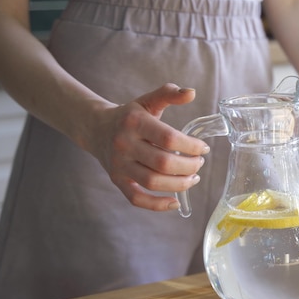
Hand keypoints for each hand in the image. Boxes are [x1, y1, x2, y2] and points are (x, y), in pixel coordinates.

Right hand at [82, 83, 209, 210]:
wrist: (96, 128)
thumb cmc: (130, 115)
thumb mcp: (148, 101)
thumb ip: (169, 94)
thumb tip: (191, 93)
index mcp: (135, 122)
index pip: (169, 138)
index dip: (191, 146)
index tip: (203, 148)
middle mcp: (124, 144)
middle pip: (163, 164)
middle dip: (188, 167)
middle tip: (199, 164)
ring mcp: (119, 165)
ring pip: (152, 182)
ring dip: (178, 184)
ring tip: (193, 178)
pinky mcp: (117, 180)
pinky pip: (137, 198)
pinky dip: (157, 205)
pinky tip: (175, 202)